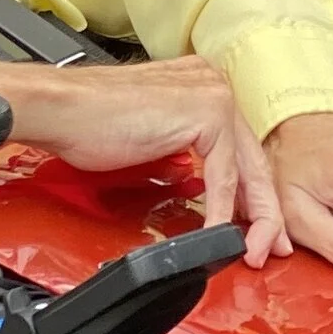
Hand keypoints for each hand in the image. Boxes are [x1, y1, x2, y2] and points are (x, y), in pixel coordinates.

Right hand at [0, 55, 289, 268]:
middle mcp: (213, 83)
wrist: (61, 108)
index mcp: (202, 84)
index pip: (241, 147)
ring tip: (253, 250)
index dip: (252, 192)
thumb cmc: (89, 123)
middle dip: (265, 210)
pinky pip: (223, 175)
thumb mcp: (152, 140)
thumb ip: (182, 153)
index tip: (255, 226)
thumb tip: (199, 188)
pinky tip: (218, 235)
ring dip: (254, 217)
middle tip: (271, 246)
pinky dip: (222, 211)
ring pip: (247, 167)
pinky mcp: (206, 112)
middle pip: (252, 157)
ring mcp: (213, 93)